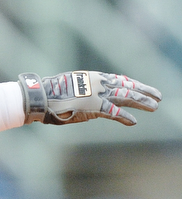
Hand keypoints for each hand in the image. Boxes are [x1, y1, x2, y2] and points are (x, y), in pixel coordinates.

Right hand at [18, 71, 161, 125]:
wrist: (41, 96)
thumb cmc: (51, 94)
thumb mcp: (70, 88)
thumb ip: (84, 93)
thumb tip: (92, 103)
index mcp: (91, 77)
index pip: (117, 79)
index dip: (131, 84)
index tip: (140, 87)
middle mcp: (97, 82)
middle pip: (125, 86)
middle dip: (142, 91)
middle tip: (157, 96)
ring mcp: (96, 93)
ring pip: (125, 96)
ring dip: (141, 101)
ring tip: (154, 106)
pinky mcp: (93, 106)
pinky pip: (113, 111)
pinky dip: (124, 117)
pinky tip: (133, 122)